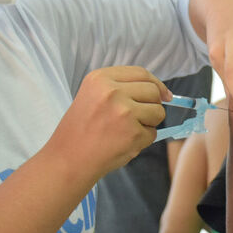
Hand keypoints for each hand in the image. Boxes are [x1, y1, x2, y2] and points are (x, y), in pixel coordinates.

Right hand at [43, 66, 169, 185]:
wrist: (68, 160)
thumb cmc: (81, 129)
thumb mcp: (93, 96)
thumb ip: (121, 88)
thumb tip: (161, 91)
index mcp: (100, 78)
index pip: (140, 73)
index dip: (156, 83)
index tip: (164, 94)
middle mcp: (112, 91)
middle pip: (153, 91)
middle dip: (153, 105)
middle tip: (139, 118)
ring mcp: (124, 112)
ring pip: (158, 112)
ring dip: (149, 123)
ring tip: (127, 131)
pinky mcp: (133, 133)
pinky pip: (152, 133)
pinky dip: (142, 140)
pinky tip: (123, 143)